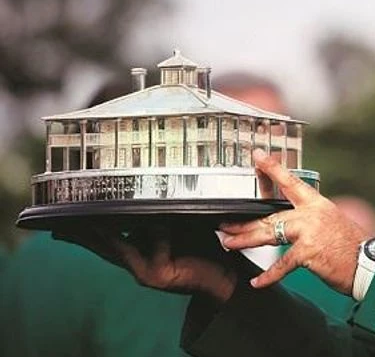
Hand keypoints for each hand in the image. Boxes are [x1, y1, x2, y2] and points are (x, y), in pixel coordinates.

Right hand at [54, 225, 237, 302]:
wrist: (224, 275)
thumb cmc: (202, 248)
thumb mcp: (176, 228)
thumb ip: (157, 217)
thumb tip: (144, 190)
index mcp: (137, 254)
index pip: (104, 241)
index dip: (82, 232)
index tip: (61, 222)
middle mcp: (136, 265)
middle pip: (101, 245)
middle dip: (80, 234)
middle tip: (60, 225)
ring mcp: (145, 272)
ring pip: (121, 246)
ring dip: (110, 228)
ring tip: (93, 216)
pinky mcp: (158, 275)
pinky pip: (155, 244)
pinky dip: (158, 232)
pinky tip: (161, 221)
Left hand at [219, 149, 371, 294]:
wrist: (369, 262)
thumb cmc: (351, 246)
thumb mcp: (331, 223)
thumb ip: (308, 220)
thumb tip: (285, 224)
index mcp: (317, 203)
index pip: (291, 182)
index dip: (272, 168)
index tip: (257, 156)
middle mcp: (312, 213)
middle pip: (270, 214)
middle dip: (244, 220)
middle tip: (224, 223)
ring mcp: (309, 231)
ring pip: (269, 233)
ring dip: (245, 239)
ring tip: (228, 242)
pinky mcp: (308, 251)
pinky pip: (282, 264)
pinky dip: (268, 275)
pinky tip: (256, 282)